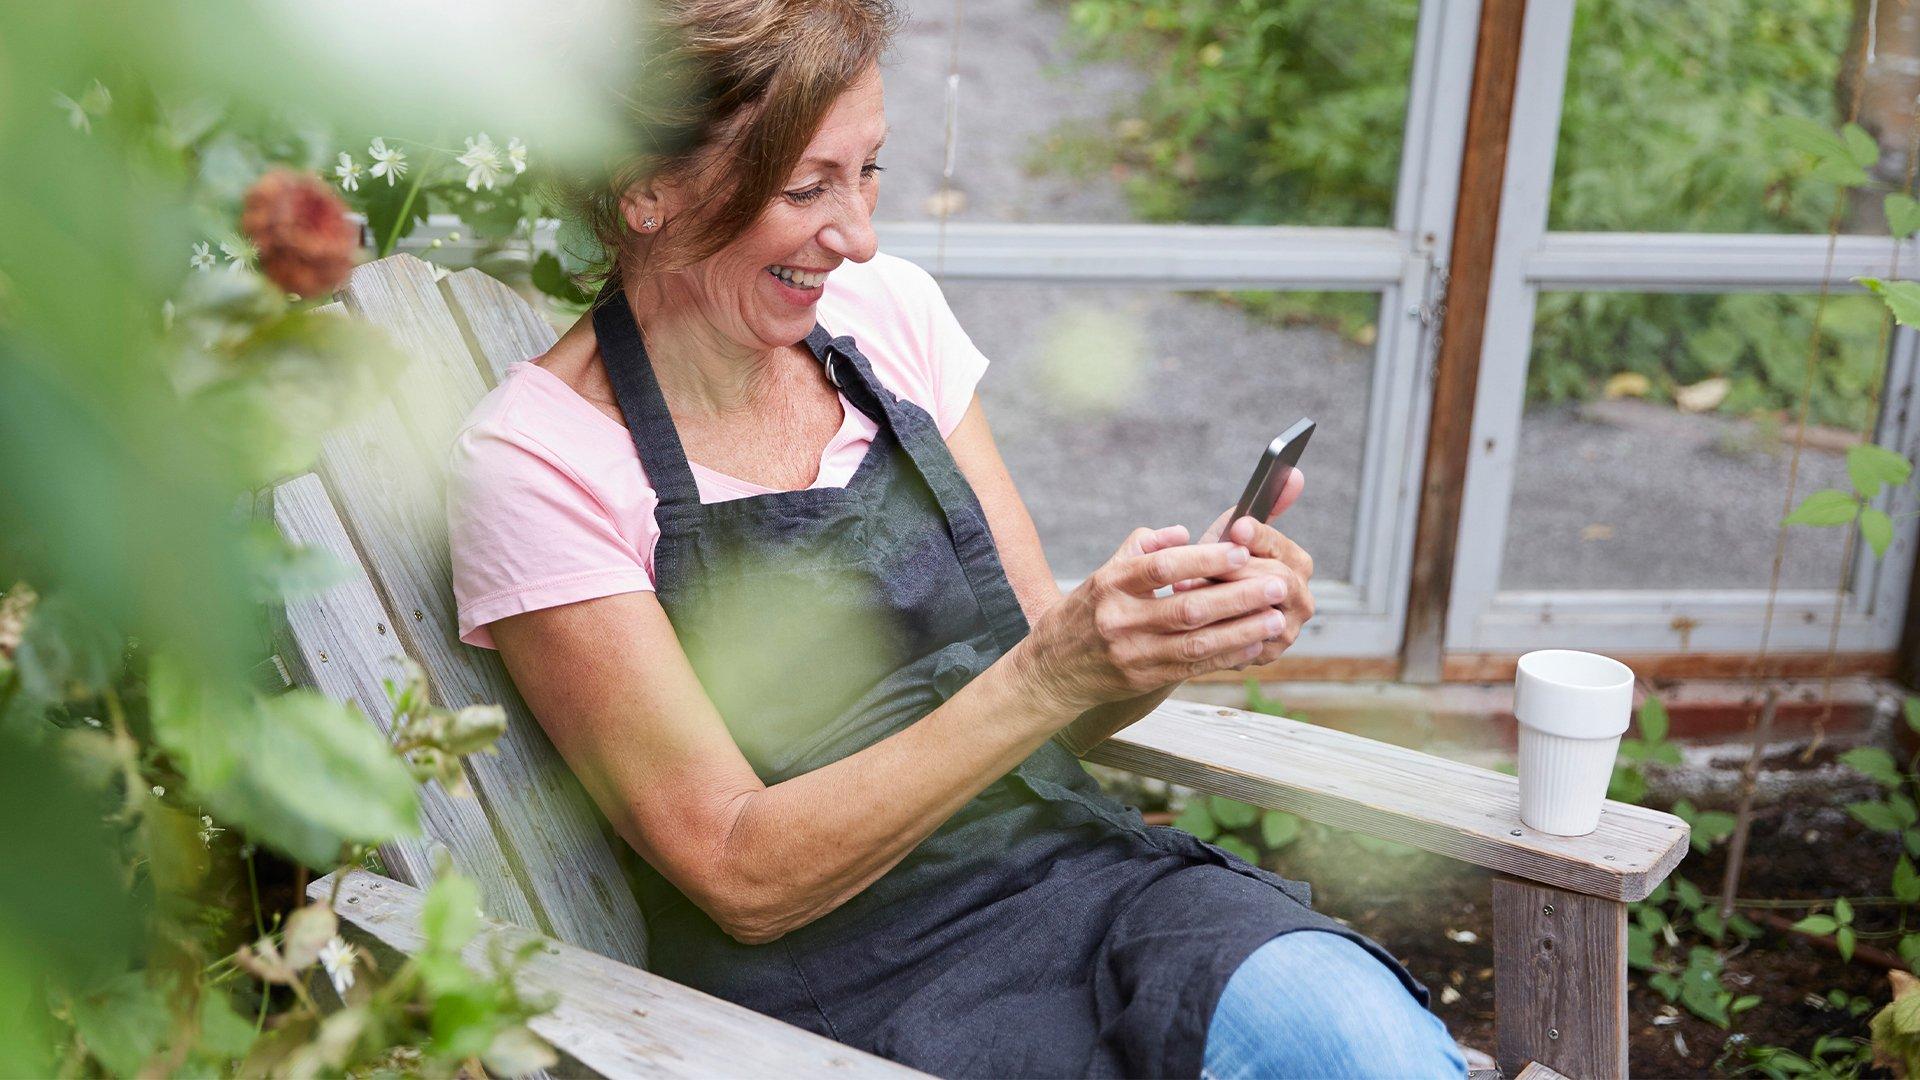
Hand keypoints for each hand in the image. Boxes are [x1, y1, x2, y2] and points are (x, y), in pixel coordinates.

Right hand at [1013, 525, 1292, 714]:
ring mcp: (1132, 653)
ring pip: (1197, 642)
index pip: (1162, 567)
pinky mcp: (1143, 679)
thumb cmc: (1086, 612)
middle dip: (1238, 596)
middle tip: (1277, 585)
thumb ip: (1143, 548)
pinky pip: (1194, 667)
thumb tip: (1184, 533)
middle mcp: (1120, 618)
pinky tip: (1254, 644)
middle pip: (1188, 607)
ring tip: (1276, 617)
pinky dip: (1227, 655)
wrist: (1052, 669)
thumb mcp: (1104, 572)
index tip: (1241, 551)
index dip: (1204, 559)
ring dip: (1242, 630)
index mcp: (1110, 583)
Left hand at [1174, 468, 1313, 669]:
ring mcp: (1287, 629)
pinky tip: (1191, 619)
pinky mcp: (1267, 654)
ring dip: (1221, 600)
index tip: (1239, 529)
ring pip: (1257, 612)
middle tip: (1202, 566)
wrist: (1206, 617)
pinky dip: (1218, 628)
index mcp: (1296, 564)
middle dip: (1237, 571)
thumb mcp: (1230, 537)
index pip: (1284, 547)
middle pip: (1276, 580)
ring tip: (1185, 591)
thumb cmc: (1219, 567)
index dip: (1262, 537)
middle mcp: (1301, 597)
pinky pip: (1244, 642)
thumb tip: (1294, 473)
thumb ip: (1259, 508)